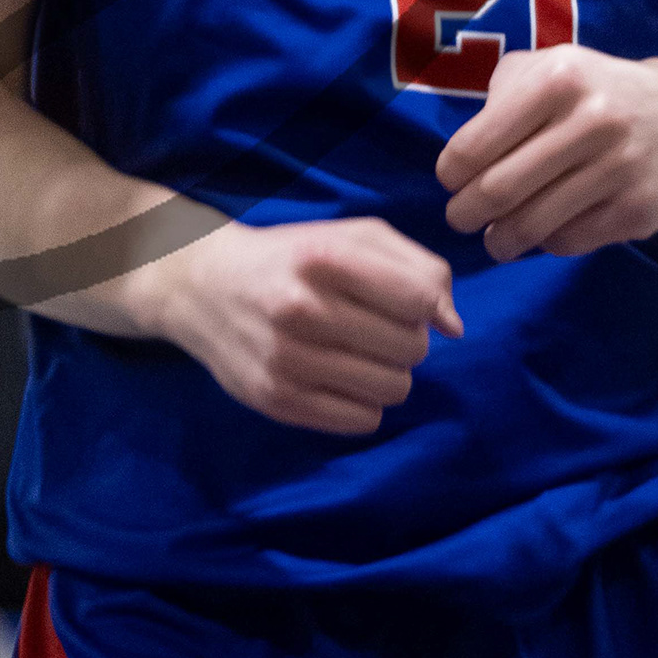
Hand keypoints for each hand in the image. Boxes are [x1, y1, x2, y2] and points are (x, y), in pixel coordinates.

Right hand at [135, 215, 461, 436]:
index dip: (427, 304)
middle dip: (408, 339)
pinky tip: (341, 377)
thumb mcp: (352, 236)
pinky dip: (364, 403)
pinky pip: (361, 420)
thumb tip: (454, 326)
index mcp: (325, 257)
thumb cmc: (292, 256)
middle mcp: (303, 309)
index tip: (407, 303)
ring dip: (390, 373)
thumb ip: (417, 266)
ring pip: (392, 389)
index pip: (419, 298)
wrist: (202, 285)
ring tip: (361, 353)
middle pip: (411, 347)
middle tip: (378, 328)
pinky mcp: (276, 400)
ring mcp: (287, 359)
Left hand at [435, 46, 657, 260]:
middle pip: (499, 190)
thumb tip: (462, 152)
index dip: (451, 173)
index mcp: (558, 78)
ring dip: (501, 239)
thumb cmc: (597, 91)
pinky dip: (547, 243)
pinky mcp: (639, 209)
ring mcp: (620, 166)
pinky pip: (570, 241)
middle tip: (461, 218)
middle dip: (466, 212)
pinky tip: (545, 232)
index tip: (451, 181)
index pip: (476, 143)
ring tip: (495, 238)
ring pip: (532, 224)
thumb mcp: (551, 66)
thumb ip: (502, 93)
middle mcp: (591, 119)